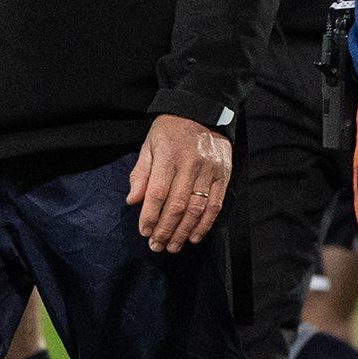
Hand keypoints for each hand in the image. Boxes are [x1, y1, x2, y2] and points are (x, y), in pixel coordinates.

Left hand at [128, 114, 232, 251]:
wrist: (202, 111)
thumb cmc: (170, 131)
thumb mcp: (149, 146)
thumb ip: (141, 174)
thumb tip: (133, 201)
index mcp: (169, 156)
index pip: (157, 193)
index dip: (150, 216)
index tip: (144, 232)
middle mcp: (191, 164)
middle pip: (177, 205)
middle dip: (166, 230)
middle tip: (157, 246)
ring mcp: (210, 170)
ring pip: (197, 208)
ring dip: (184, 231)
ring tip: (174, 246)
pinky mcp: (224, 174)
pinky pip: (216, 204)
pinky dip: (206, 223)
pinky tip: (195, 236)